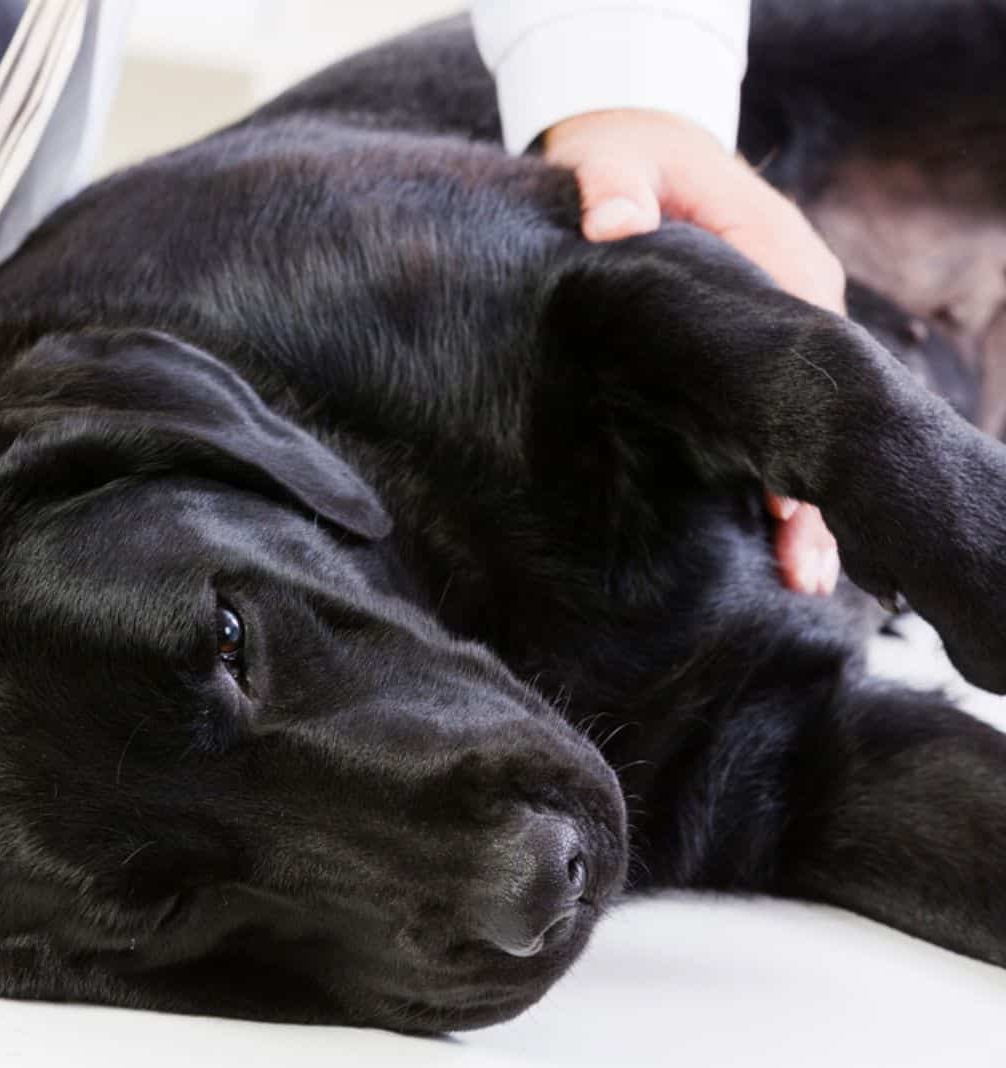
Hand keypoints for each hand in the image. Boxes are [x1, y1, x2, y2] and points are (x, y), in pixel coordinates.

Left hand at [544, 108, 844, 595]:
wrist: (632, 146)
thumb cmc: (625, 157)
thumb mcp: (612, 161)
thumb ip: (612, 188)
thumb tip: (610, 223)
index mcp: (777, 254)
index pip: (805, 352)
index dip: (797, 427)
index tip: (788, 496)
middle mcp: (795, 300)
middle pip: (818, 408)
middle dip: (814, 488)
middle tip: (804, 570)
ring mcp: (776, 336)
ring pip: (801, 428)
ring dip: (802, 502)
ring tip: (800, 583)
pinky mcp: (747, 358)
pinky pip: (771, 424)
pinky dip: (774, 479)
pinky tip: (768, 547)